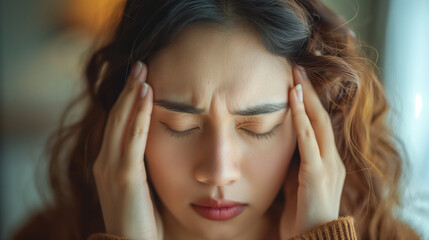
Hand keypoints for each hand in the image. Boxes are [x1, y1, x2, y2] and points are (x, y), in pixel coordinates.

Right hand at [92, 61, 162, 239]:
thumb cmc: (141, 220)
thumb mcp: (141, 186)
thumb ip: (144, 165)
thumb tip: (160, 146)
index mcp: (108, 164)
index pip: (117, 126)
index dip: (127, 101)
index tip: (140, 81)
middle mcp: (104, 162)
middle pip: (116, 118)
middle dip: (128, 90)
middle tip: (140, 65)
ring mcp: (111, 169)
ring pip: (122, 123)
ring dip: (133, 95)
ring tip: (142, 72)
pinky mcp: (125, 177)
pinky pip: (133, 139)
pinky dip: (139, 115)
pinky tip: (148, 96)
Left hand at [280, 67, 345, 238]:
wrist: (312, 239)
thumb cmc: (302, 212)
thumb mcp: (295, 180)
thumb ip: (293, 161)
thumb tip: (281, 143)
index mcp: (327, 161)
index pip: (319, 125)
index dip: (309, 102)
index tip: (297, 83)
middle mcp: (332, 159)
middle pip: (321, 117)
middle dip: (309, 92)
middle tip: (297, 68)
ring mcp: (328, 165)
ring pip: (317, 124)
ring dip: (306, 98)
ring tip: (296, 76)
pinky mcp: (317, 173)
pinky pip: (308, 140)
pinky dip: (301, 118)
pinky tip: (293, 101)